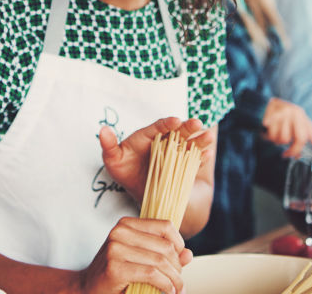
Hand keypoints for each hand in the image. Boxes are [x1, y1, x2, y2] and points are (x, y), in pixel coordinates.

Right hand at [76, 217, 191, 293]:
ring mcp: (115, 249)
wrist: (88, 289)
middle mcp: (119, 232)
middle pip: (165, 246)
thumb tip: (189, 254)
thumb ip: (164, 255)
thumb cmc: (116, 275)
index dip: (179, 243)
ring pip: (160, 261)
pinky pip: (152, 274)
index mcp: (126, 224)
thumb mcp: (140, 260)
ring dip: (175, 279)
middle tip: (180, 283)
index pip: (165, 226)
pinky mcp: (115, 267)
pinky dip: (165, 285)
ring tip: (177, 290)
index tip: (180, 261)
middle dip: (178, 267)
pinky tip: (167, 292)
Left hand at [99, 117, 213, 202]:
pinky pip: (195, 161)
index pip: (158, 127)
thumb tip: (103, 130)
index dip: (166, 124)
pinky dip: (202, 157)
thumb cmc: (126, 171)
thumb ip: (109, 146)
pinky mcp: (187, 165)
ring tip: (208, 136)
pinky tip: (208, 154)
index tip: (175, 121)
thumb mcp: (114, 161)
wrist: (141, 189)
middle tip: (197, 123)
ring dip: (199, 139)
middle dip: (187, 127)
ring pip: (189, 143)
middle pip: (177, 132)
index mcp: (148, 136)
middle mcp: (165, 141)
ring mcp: (177, 153)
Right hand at [261, 98, 311, 157]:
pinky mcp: (273, 115)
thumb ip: (296, 138)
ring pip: (284, 139)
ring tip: (273, 133)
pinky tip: (266, 130)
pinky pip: (272, 135)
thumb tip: (299, 155)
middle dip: (293, 150)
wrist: (261, 105)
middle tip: (286, 154)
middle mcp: (296, 113)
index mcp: (302, 116)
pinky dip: (267, 137)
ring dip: (276, 141)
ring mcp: (285, 113)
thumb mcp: (290, 124)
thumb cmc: (277, 118)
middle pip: (300, 139)